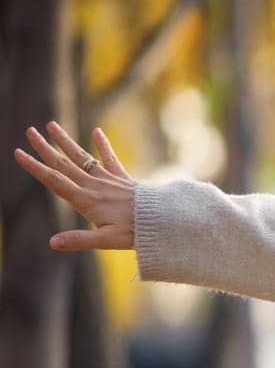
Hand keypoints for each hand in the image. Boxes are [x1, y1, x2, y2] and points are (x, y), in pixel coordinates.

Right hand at [11, 121, 135, 250]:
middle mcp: (94, 186)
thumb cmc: (134, 232)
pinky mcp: (122, 178)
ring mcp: (108, 180)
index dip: (35, 167)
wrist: (163, 221)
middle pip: (64, 164)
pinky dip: (103, 145)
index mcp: (85, 200)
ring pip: (82, 157)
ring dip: (66, 141)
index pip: (54, 180)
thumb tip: (52, 243)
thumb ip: (78, 240)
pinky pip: (111, 159)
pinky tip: (97, 130)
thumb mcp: (105, 241)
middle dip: (45, 148)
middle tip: (29, 131)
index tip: (18, 153)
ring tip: (52, 124)